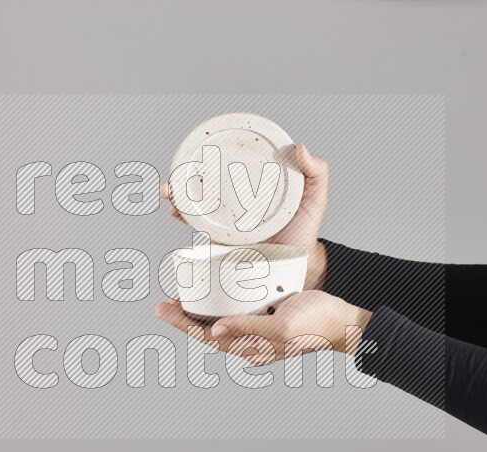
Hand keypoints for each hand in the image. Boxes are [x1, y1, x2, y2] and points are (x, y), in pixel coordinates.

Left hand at [155, 291, 371, 365]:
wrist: (342, 321)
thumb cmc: (317, 325)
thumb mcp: (281, 327)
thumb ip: (249, 329)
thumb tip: (216, 330)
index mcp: (251, 348)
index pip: (207, 337)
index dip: (183, 324)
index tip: (164, 310)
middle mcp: (251, 343)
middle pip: (208, 332)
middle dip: (185, 318)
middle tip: (164, 304)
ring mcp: (258, 333)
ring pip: (220, 324)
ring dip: (200, 312)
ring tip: (183, 299)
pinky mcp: (266, 319)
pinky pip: (236, 313)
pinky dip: (220, 304)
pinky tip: (215, 294)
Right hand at [160, 144, 329, 290]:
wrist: (298, 269)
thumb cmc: (304, 233)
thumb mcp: (314, 200)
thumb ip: (316, 174)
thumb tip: (302, 148)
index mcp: (252, 188)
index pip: (228, 168)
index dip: (210, 157)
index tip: (198, 149)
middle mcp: (234, 204)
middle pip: (203, 186)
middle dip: (183, 178)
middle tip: (175, 176)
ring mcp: (225, 223)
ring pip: (195, 207)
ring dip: (178, 197)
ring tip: (170, 193)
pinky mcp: (220, 244)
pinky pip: (198, 232)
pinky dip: (184, 222)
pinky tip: (177, 214)